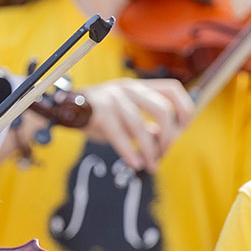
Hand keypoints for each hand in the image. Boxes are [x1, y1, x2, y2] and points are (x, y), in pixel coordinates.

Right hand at [80, 78, 194, 172]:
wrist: (65, 110)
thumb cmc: (99, 114)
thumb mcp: (126, 116)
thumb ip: (146, 124)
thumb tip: (164, 139)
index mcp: (139, 86)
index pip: (172, 89)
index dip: (184, 108)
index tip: (183, 128)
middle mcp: (128, 88)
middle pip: (162, 110)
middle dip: (168, 136)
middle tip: (163, 153)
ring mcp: (113, 98)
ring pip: (141, 126)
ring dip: (150, 150)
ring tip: (150, 164)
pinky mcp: (99, 112)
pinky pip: (120, 135)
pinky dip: (129, 152)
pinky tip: (135, 163)